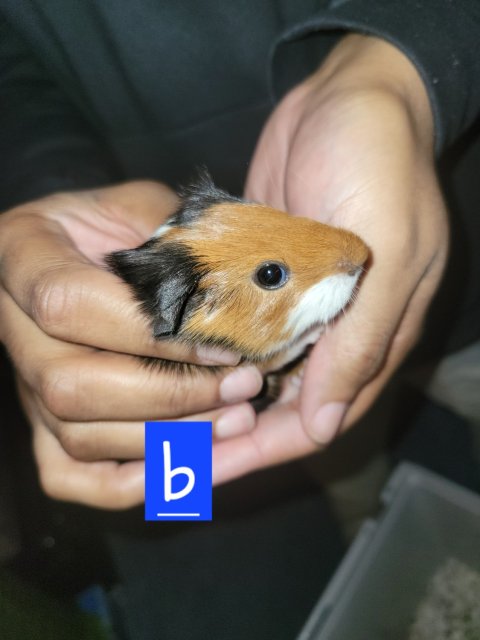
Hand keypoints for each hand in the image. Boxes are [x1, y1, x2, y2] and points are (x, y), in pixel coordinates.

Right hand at [0, 182, 261, 506]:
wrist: (86, 250)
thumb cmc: (120, 225)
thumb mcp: (148, 206)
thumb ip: (178, 242)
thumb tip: (241, 297)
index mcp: (21, 254)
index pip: (66, 304)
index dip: (150, 333)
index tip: (223, 345)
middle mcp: (10, 328)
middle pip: (70, 385)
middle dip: (170, 394)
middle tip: (243, 385)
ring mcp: (25, 386)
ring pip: (78, 436)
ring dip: (168, 437)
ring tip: (237, 418)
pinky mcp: (44, 426)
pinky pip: (74, 476)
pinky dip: (135, 480)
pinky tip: (192, 461)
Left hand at [212, 34, 448, 482]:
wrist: (348, 95)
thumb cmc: (381, 165)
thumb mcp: (391, 253)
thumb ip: (362, 340)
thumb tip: (326, 424)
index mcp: (373, 334)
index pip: (320, 416)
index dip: (268, 448)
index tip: (210, 470)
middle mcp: (334, 328)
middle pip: (281, 403)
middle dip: (232, 433)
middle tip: (174, 456)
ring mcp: (296, 300)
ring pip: (255, 369)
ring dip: (216, 394)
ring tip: (164, 420)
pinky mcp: (265, 272)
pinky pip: (237, 323)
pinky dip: (210, 346)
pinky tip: (173, 360)